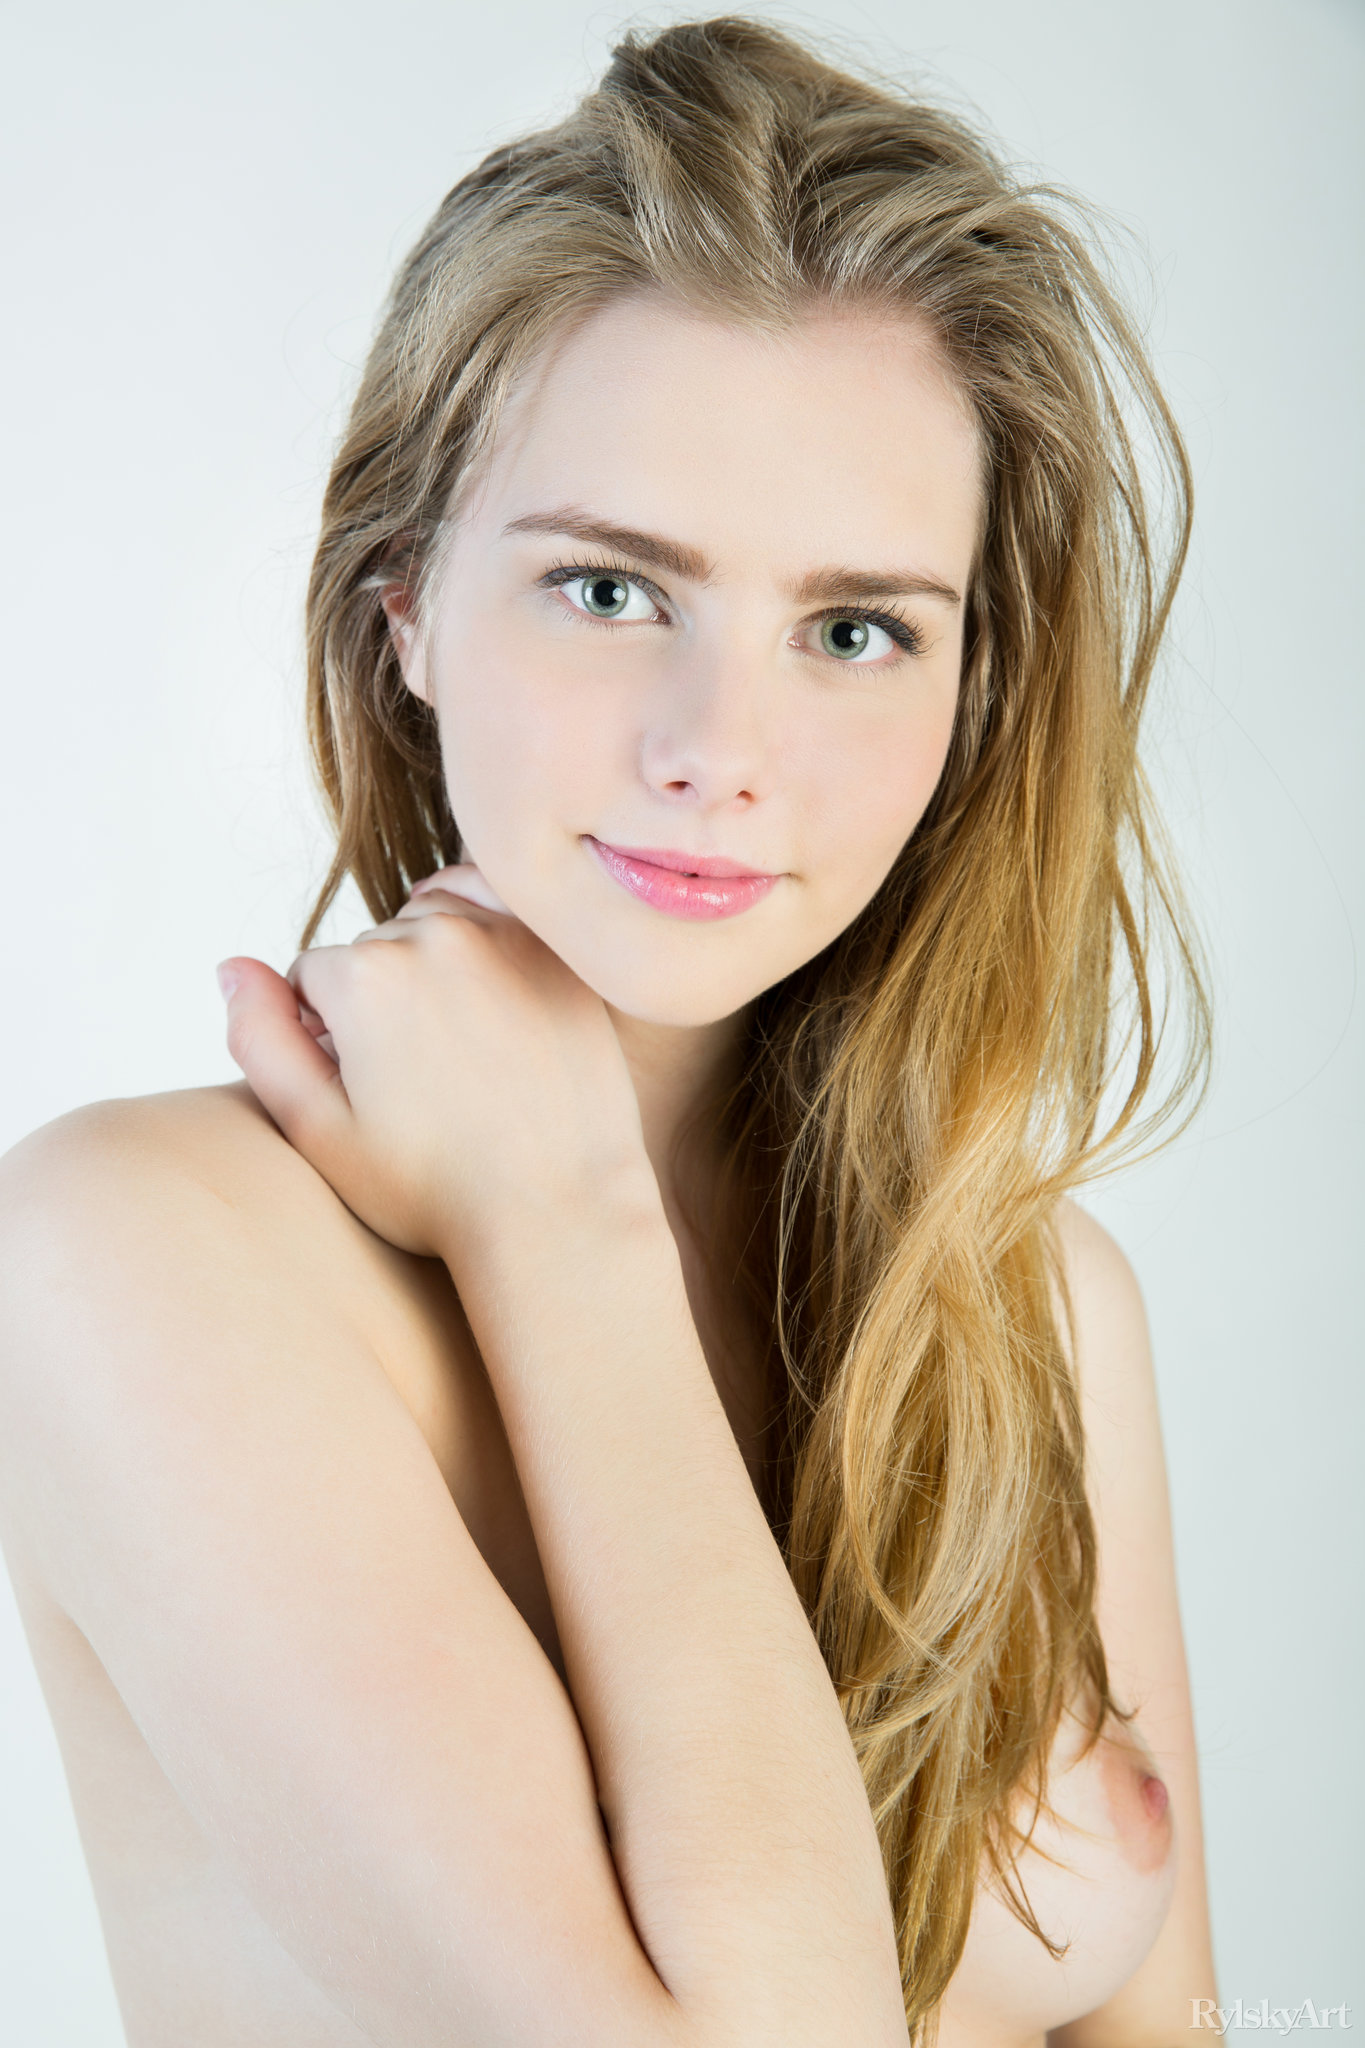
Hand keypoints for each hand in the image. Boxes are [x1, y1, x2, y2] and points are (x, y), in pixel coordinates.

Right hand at [216, 865, 654, 1258]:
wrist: (558, 1207)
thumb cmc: (433, 1187)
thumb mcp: (319, 1130)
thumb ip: (259, 1039)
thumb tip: (230, 966)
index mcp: (363, 977)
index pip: (310, 980)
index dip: (324, 1037)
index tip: (364, 1088)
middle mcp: (432, 935)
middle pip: (372, 948)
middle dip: (378, 1000)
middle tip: (416, 1079)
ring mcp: (503, 935)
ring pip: (429, 922)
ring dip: (427, 964)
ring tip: (452, 1046)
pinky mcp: (555, 949)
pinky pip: (493, 904)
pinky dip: (476, 927)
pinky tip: (480, 982)